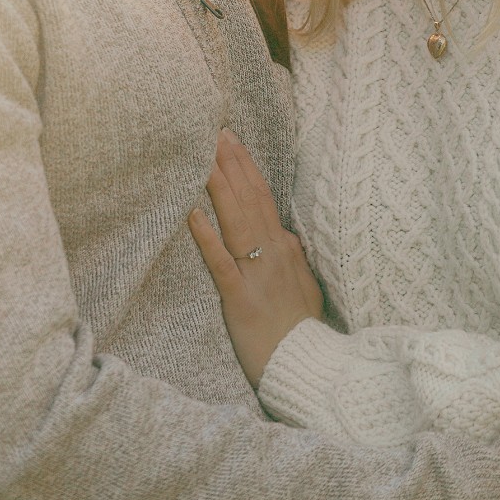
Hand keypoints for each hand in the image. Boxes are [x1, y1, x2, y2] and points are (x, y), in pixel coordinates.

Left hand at [189, 131, 323, 387]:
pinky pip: (221, 262)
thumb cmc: (302, 330)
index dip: (245, 168)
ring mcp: (258, 273)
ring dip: (220, 186)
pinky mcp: (240, 298)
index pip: (263, 197)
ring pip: (236, 220)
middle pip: (249, 199)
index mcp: (286, 247)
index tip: (231, 141)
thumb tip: (283, 234)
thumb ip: (292, 256)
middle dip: (231, 163)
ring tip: (204, 157)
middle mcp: (273, 252)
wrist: (308, 368)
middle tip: (214, 131)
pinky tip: (192, 213)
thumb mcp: (305, 284)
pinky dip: (207, 236)